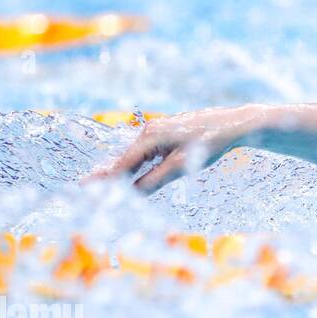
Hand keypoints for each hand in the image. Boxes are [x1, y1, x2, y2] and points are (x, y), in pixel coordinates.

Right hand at [86, 105, 261, 192]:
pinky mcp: (167, 133)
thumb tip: (133, 194)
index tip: (87, 190)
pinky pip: (146, 152)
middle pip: (126, 158)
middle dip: (108, 174)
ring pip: (136, 155)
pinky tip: (129, 173)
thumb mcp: (182, 165)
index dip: (106, 179)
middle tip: (83, 186)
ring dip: (122, 170)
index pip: (123, 164)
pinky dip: (137, 163)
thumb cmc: (210, 143)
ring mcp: (158, 130)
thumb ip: (156, 180)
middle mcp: (150, 131)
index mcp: (150, 136)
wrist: (233, 124)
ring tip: (99, 183)